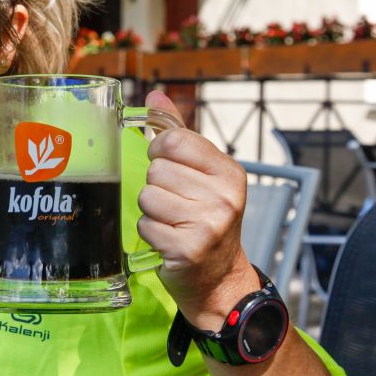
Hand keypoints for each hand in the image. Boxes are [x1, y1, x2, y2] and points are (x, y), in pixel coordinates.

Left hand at [136, 90, 256, 328]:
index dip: (159, 151)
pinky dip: (149, 233)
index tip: (166, 165)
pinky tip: (167, 240)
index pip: (174, 140)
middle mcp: (225, 196)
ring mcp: (208, 224)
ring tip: (171, 222)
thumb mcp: (202, 175)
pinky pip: (145, 224)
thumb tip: (155, 96)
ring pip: (148, 196)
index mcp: (229, 172)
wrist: (219, 279)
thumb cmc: (205, 219)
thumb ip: (179, 134)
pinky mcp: (187, 249)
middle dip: (156, 186)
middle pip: (157, 171)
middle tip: (175, 204)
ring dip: (151, 211)